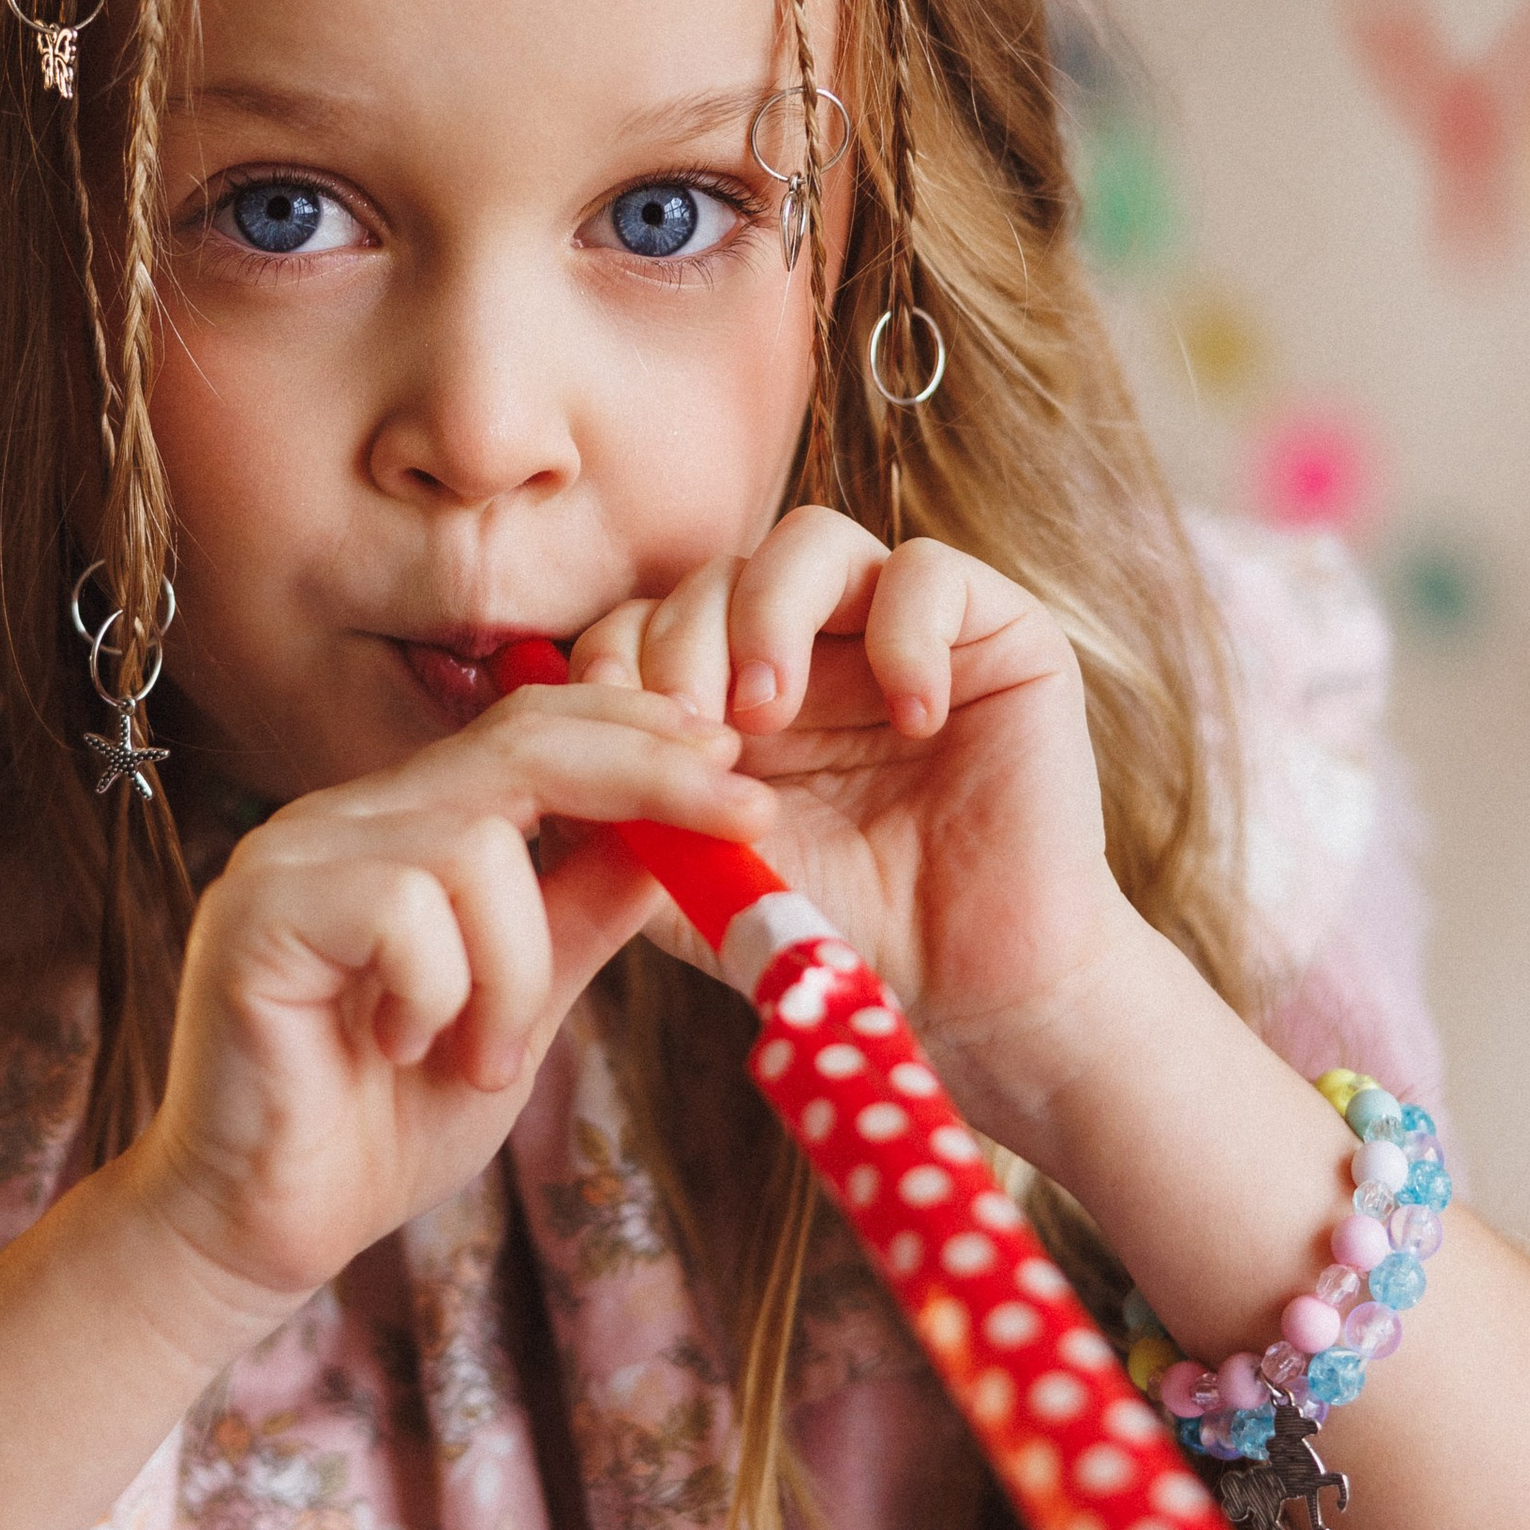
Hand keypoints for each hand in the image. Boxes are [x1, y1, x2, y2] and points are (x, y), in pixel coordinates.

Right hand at [126, 685, 776, 1314]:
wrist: (263, 1227)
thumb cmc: (383, 1124)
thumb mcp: (522, 1007)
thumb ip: (583, 916)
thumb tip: (684, 839)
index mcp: (403, 826)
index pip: (530, 731)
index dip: (638, 733)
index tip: (737, 767)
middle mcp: (343, 818)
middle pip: (516, 743)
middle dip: (645, 774)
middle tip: (740, 816)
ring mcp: (290, 856)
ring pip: (472, 843)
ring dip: (514, 968)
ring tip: (482, 1058)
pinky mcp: (255, 912)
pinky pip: (403, 907)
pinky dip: (439, 991)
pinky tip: (402, 1048)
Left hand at [570, 509, 1146, 1154]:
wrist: (975, 987)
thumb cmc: (840, 930)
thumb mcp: (701, 877)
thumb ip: (623, 815)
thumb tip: (535, 751)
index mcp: (731, 688)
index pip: (646, 619)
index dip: (616, 657)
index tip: (613, 732)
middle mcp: (811, 642)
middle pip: (714, 572)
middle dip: (680, 643)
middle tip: (692, 731)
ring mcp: (896, 627)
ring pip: (809, 542)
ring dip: (767, 617)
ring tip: (769, 712)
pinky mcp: (993, 630)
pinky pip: (930, 571)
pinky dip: (905, 633)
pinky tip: (909, 721)